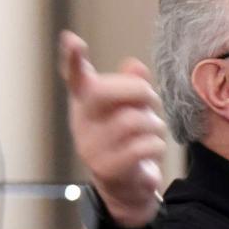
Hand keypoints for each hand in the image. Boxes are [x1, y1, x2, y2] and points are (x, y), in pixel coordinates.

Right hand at [60, 30, 166, 226]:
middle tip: (151, 101)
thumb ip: (133, 86)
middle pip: (107, 92)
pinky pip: (144, 146)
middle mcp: (82, 122)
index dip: (74, 60)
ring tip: (151, 132)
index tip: (72, 40)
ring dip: (154, 125)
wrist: (125, 188)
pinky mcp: (107, 167)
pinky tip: (150, 152)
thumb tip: (135, 66)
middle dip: (139, 92)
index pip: (76, 77)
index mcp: (86, 102)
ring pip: (134, 121)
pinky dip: (156, 146)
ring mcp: (91, 146)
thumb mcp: (132, 109)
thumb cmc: (129, 140)